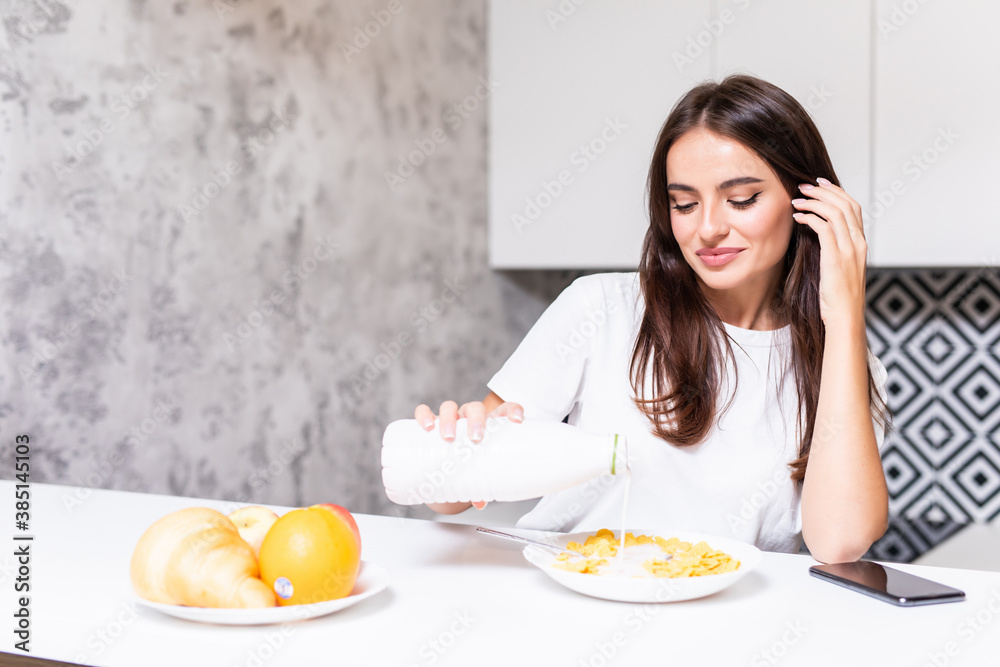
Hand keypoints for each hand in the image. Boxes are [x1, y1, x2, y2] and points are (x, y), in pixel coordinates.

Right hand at [414, 396, 523, 510]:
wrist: (453, 455)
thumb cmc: (472, 458)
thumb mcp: (479, 468)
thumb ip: (481, 485)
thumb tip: (480, 503)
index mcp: (490, 423)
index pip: (506, 409)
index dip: (513, 411)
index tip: (517, 421)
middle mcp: (471, 417)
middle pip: (475, 409)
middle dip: (476, 421)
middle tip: (475, 438)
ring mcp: (451, 418)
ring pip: (450, 407)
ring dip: (449, 419)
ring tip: (448, 436)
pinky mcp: (432, 421)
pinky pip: (424, 411)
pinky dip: (424, 415)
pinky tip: (426, 425)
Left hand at [791, 178, 866, 327]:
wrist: (845, 317)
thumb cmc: (838, 297)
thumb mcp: (840, 268)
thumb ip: (835, 250)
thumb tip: (819, 235)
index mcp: (861, 243)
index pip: (853, 208)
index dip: (837, 192)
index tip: (821, 184)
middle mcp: (858, 243)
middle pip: (845, 204)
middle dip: (824, 191)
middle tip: (804, 186)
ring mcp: (849, 250)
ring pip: (835, 212)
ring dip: (814, 202)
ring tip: (797, 199)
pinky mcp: (836, 258)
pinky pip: (824, 228)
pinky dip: (810, 218)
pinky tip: (797, 217)